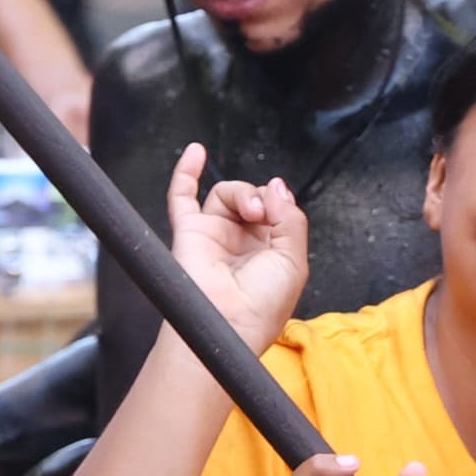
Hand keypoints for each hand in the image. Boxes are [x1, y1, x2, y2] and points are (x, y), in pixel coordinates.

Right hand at [164, 144, 310, 351]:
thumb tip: (276, 186)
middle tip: (263, 213)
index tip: (281, 208)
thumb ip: (291, 219)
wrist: (228, 324)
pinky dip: (186, 172)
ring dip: (241, 193)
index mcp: (270, 251)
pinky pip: (182, 197)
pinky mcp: (189, 233)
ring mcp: (214, 236)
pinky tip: (196, 151)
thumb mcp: (294, 261)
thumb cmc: (262, 305)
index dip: (279, 202)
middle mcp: (241, 242)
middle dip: (261, 198)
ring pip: (226, 194)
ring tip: (250, 209)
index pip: (276, 210)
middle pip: (252, 198)